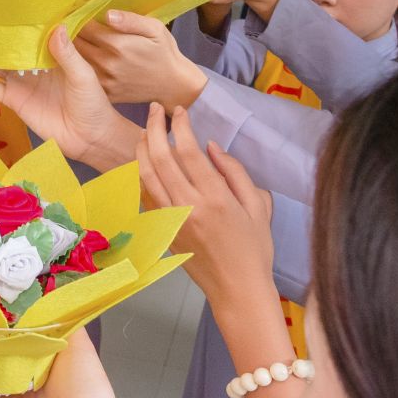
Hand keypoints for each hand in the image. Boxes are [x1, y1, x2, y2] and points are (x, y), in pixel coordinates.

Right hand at [0, 26, 137, 171]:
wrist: (89, 137)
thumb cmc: (93, 103)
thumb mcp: (83, 76)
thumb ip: (68, 54)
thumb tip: (56, 28)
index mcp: (48, 52)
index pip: (24, 32)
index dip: (9, 20)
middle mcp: (30, 64)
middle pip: (2, 46)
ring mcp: (20, 82)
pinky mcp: (13, 100)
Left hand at [76, 10, 206, 109]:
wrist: (173, 85)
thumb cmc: (163, 52)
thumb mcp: (155, 29)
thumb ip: (131, 20)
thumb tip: (107, 14)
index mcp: (118, 44)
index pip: (85, 27)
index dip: (77, 17)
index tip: (74, 11)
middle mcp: (108, 63)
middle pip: (76, 43)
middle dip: (71, 32)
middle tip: (68, 24)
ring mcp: (106, 80)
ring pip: (76, 61)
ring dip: (71, 50)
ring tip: (69, 39)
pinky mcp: (106, 92)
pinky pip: (84, 78)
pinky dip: (78, 68)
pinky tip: (78, 60)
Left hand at [136, 104, 273, 306]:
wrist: (237, 289)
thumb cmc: (254, 248)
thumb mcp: (257, 206)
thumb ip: (235, 172)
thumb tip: (210, 146)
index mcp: (215, 198)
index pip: (188, 152)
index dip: (181, 126)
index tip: (179, 110)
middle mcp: (188, 206)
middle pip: (160, 158)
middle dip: (155, 127)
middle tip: (156, 108)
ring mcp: (171, 219)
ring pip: (145, 175)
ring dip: (141, 148)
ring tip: (145, 129)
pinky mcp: (163, 230)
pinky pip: (145, 195)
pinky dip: (140, 174)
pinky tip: (143, 161)